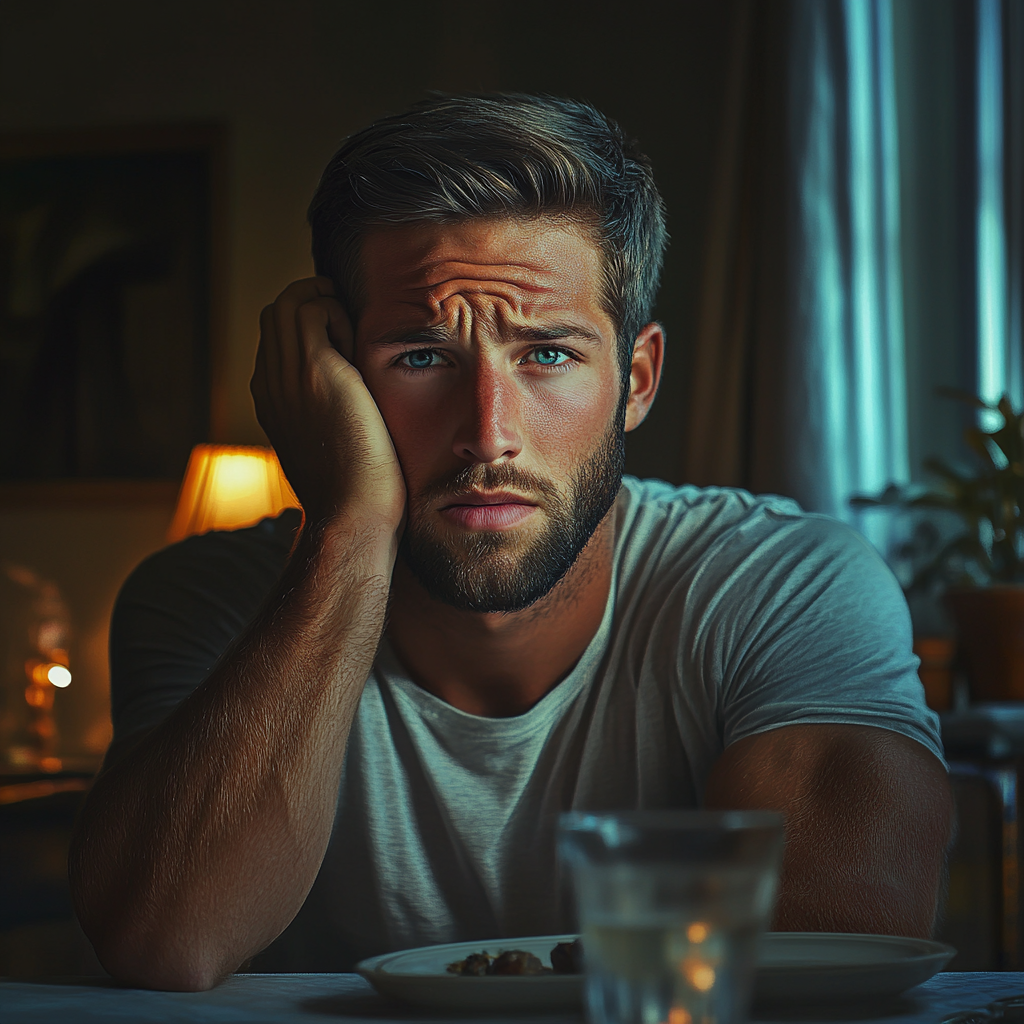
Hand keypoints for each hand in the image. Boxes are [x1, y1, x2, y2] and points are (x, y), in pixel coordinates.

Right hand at [250, 277, 405, 529]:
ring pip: (287, 305)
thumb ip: (327, 418)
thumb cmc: (355, 492)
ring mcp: (287, 376)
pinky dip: (336, 311)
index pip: (275, 341)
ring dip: (324, 306)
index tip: (342, 338)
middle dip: (312, 305)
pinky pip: (311, 309)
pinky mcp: (314, 371)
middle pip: (274, 315)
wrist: (352, 515)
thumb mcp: (331, 449)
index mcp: (271, 403)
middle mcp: (269, 385)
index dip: (307, 328)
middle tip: (349, 323)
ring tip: (354, 334)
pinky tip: (359, 344)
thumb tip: (352, 404)